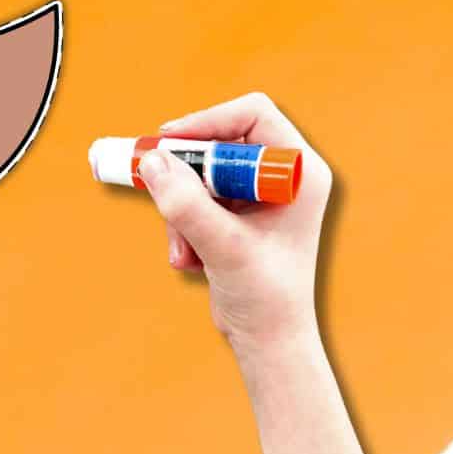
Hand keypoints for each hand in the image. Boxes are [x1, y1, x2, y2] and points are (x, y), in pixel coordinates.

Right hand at [138, 91, 332, 367]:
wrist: (268, 339)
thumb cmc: (266, 297)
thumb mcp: (223, 247)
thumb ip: (187, 204)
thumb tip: (153, 161)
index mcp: (299, 172)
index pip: (253, 114)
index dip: (209, 121)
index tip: (171, 141)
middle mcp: (283, 175)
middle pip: (219, 140)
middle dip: (186, 172)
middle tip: (153, 178)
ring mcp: (258, 192)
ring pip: (199, 169)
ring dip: (181, 207)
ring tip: (183, 248)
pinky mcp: (237, 209)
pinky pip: (194, 193)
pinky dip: (183, 221)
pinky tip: (191, 258)